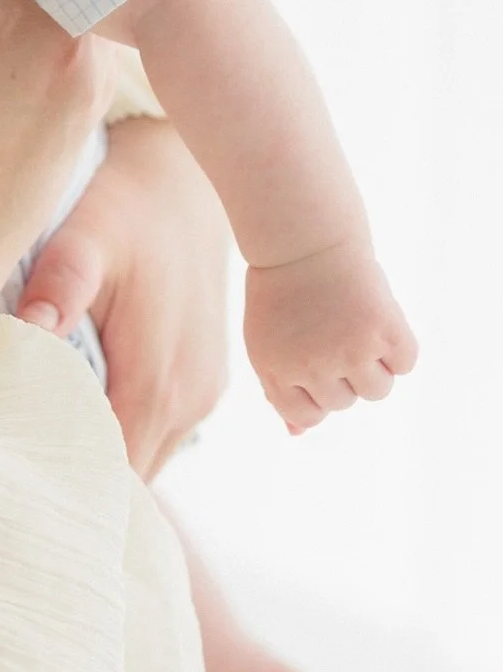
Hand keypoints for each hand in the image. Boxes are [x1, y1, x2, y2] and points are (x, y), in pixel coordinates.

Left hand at [16, 115, 231, 478]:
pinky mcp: (204, 383)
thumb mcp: (85, 237)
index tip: (13, 488)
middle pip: (129, 478)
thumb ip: (60, 287)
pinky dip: (120, 435)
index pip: (112, 475)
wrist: (185, 183)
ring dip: (100, 460)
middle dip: (75, 483)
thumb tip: (30, 333)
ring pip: (145, 458)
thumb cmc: (127, 208)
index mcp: (157, 381)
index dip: (64, 488)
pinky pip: (158, 434)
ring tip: (36, 451)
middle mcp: (189, 401)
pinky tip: (76, 416)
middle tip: (10, 478)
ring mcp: (203, 395)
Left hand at [244, 238, 417, 431]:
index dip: (316, 392)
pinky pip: (404, 363)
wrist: (304, 236)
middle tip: (330, 328)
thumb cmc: (283, 290)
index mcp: (275, 368)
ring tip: (354, 324)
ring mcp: (350, 348)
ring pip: (378, 390)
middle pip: (346, 402)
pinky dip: (398, 346)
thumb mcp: (267, 339)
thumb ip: (279, 389)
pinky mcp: (384, 329)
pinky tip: (375, 316)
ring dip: (374, 365)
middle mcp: (312, 364)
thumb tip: (298, 434)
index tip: (314, 360)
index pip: (308, 416)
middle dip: (343, 373)